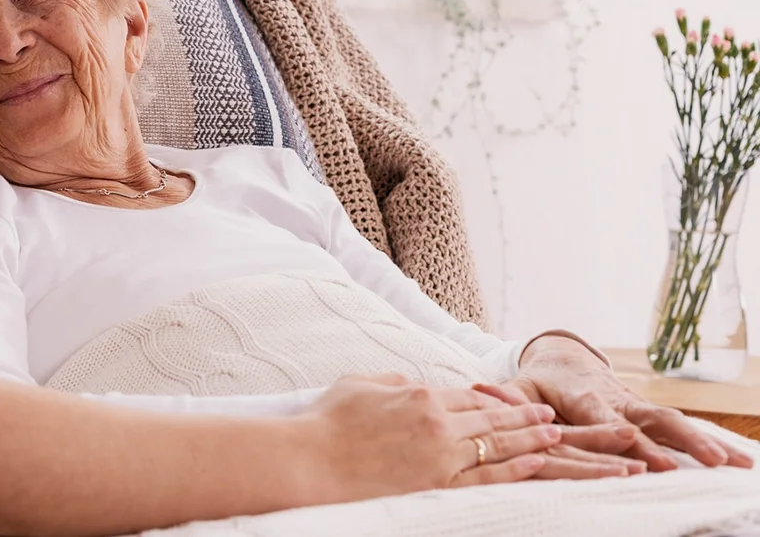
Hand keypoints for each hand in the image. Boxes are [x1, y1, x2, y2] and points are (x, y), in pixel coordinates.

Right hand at [306, 374, 560, 501]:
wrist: (312, 463)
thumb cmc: (327, 423)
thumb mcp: (359, 384)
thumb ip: (392, 381)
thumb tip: (412, 384)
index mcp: (419, 394)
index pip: (469, 395)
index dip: (496, 400)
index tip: (515, 402)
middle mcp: (438, 423)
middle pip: (492, 418)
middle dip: (526, 416)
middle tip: (550, 415)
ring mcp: (441, 456)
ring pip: (498, 445)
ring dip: (531, 439)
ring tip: (554, 434)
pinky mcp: (438, 486)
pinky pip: (487, 476)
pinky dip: (516, 469)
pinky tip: (536, 462)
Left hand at [492, 336, 752, 470]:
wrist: (563, 360)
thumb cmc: (537, 383)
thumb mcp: (517, 387)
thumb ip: (506, 397)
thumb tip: (481, 393)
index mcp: (584, 396)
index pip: (605, 420)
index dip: (623, 436)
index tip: (646, 453)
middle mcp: (617, 401)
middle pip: (652, 420)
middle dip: (681, 441)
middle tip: (711, 461)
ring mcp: (637, 407)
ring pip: (674, 422)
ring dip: (706, 441)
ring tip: (739, 463)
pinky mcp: (648, 415)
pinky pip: (680, 428)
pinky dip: (711, 442)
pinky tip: (741, 460)